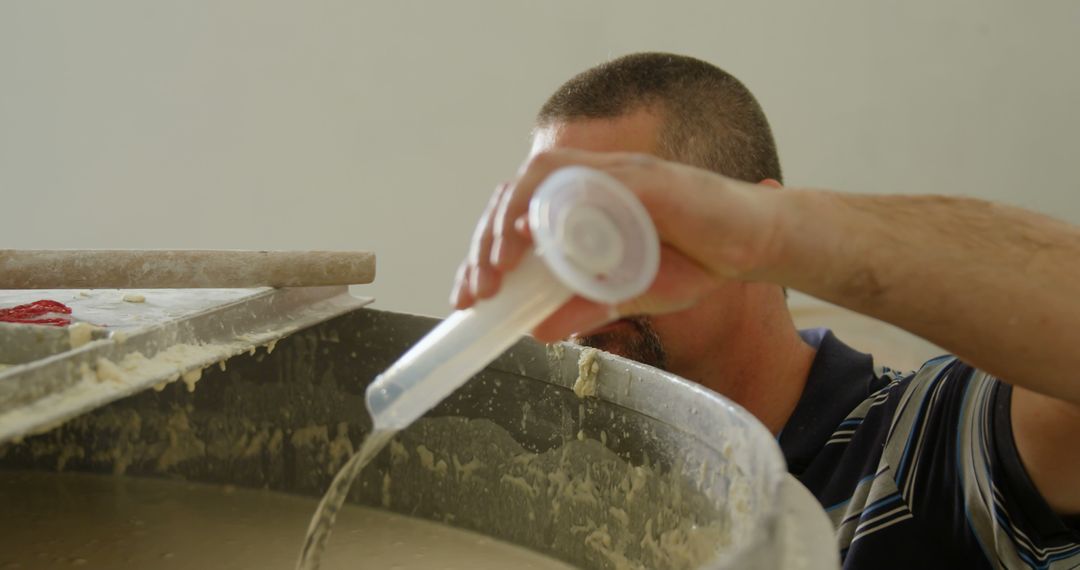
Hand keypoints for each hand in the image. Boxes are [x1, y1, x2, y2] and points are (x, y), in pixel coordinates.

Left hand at [450, 149, 788, 341]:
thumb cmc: (696, 259)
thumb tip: (536, 330)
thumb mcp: (629, 294)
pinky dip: (552, 201)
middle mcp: (588, 183)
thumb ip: (585, 306)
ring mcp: (612, 174)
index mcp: (579, 206)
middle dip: (484, 245)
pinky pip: (585, 179)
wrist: (753, 243)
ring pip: (536, 181)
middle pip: (514, 197)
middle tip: (475, 293)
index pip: (514, 220)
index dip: (482, 255)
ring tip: (494, 270)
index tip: (467, 296)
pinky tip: (531, 233)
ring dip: (506, 224)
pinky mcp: (639, 178)